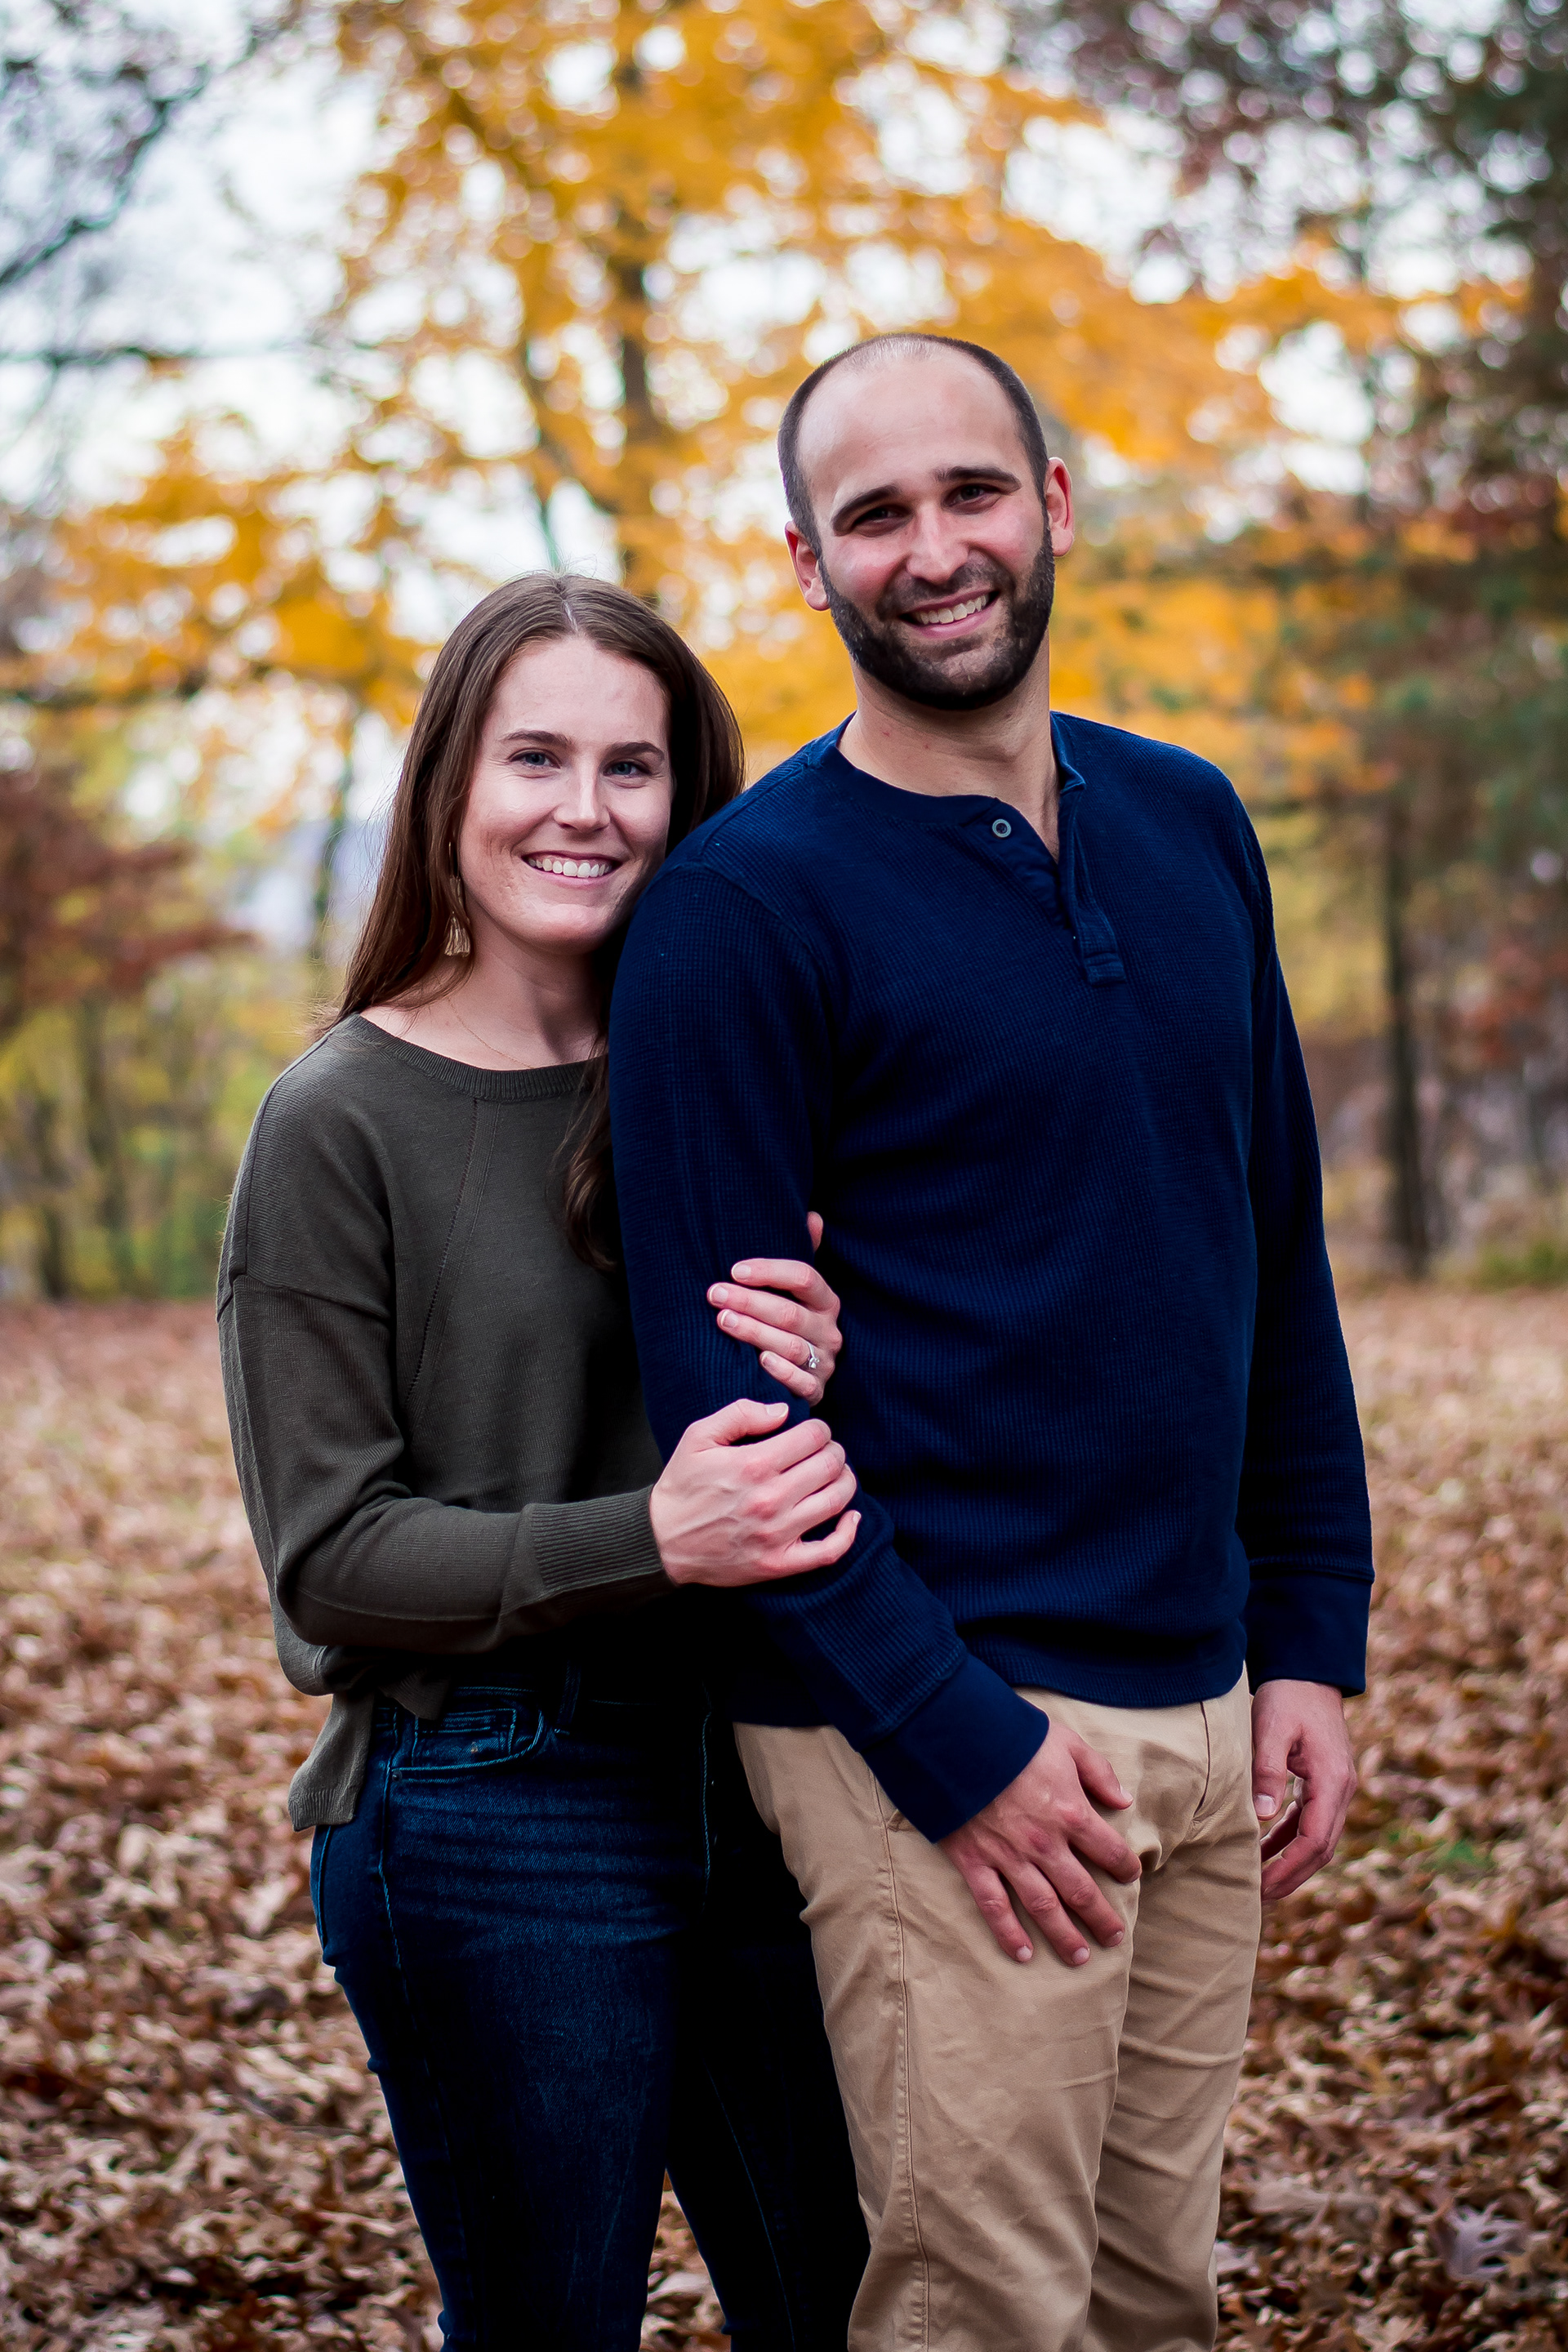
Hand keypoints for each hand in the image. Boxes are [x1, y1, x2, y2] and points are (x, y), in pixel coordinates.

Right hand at [650, 1397, 859, 1587]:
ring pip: (836, 1500)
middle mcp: (770, 1499)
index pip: (813, 1437)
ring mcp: (777, 1534)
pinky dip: (849, 1533)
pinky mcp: (779, 1563)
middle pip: (830, 1465)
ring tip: (836, 1474)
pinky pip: (829, 1551)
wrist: (661, 1541)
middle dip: (834, 1451)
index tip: (813, 1432)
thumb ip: (741, 1414)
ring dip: (845, 1481)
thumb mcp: (698, 1437)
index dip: (819, 1429)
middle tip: (825, 1451)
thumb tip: (784, 1411)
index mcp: (753, 1464)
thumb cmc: (682, 1486)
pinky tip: (852, 1516)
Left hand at [707, 1211, 841, 1405]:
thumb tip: (813, 1217)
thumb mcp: (794, 1291)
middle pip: (790, 1313)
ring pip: (791, 1346)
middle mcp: (830, 1331)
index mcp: (826, 1301)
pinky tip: (758, 1361)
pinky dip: (782, 1372)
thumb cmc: (788, 1324)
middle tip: (715, 1294)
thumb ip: (802, 1255)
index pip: (804, 1277)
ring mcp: (825, 1363)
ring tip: (723, 1320)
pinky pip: (803, 1384)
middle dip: (750, 1301)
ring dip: (755, 1332)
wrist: (799, 1376)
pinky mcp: (817, 1391)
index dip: (769, 1271)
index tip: (734, 1269)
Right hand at [940, 1722, 1140, 1966]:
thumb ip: (1098, 1772)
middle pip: (1081, 1892)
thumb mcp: (1066, 1742)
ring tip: (1081, 1958)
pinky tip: (1024, 1954)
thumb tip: (1124, 1800)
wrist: (955, 1737)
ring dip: (1064, 1936)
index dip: (1126, 1867)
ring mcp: (1009, 1857)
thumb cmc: (1013, 1737)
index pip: (1110, 1851)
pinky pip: (995, 1906)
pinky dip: (1009, 1933)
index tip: (1131, 1877)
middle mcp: (1045, 1844)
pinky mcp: (975, 1862)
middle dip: (1101, 1919)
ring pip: (1044, 1908)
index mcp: (1071, 1813)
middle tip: (1114, 1938)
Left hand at [1251, 1679, 1356, 1898]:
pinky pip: (1311, 1821)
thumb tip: (1263, 1816)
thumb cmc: (1287, 1697)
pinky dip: (1291, 1840)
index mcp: (1332, 1781)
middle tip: (1258, 1897)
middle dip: (1292, 1876)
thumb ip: (1267, 1771)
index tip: (1261, 1887)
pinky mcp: (1326, 1782)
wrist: (1307, 1670)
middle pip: (1321, 1848)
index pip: (1314, 1841)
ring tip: (1259, 1882)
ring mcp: (1337, 1787)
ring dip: (1292, 1862)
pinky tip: (1266, 1849)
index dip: (1288, 1869)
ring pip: (1319, 1839)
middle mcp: (1342, 1789)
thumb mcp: (1271, 1729)